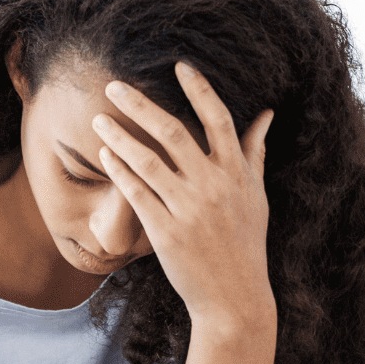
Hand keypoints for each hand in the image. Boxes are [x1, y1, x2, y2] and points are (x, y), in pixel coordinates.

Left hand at [91, 64, 274, 327]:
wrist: (234, 298)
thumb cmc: (246, 244)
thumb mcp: (256, 196)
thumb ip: (254, 152)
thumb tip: (266, 114)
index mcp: (236, 173)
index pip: (218, 118)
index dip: (199, 89)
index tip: (179, 65)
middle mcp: (213, 186)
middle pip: (173, 132)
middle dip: (140, 105)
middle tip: (114, 86)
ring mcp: (189, 209)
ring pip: (147, 161)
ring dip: (119, 136)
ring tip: (98, 119)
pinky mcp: (166, 232)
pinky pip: (136, 193)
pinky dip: (119, 171)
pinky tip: (105, 155)